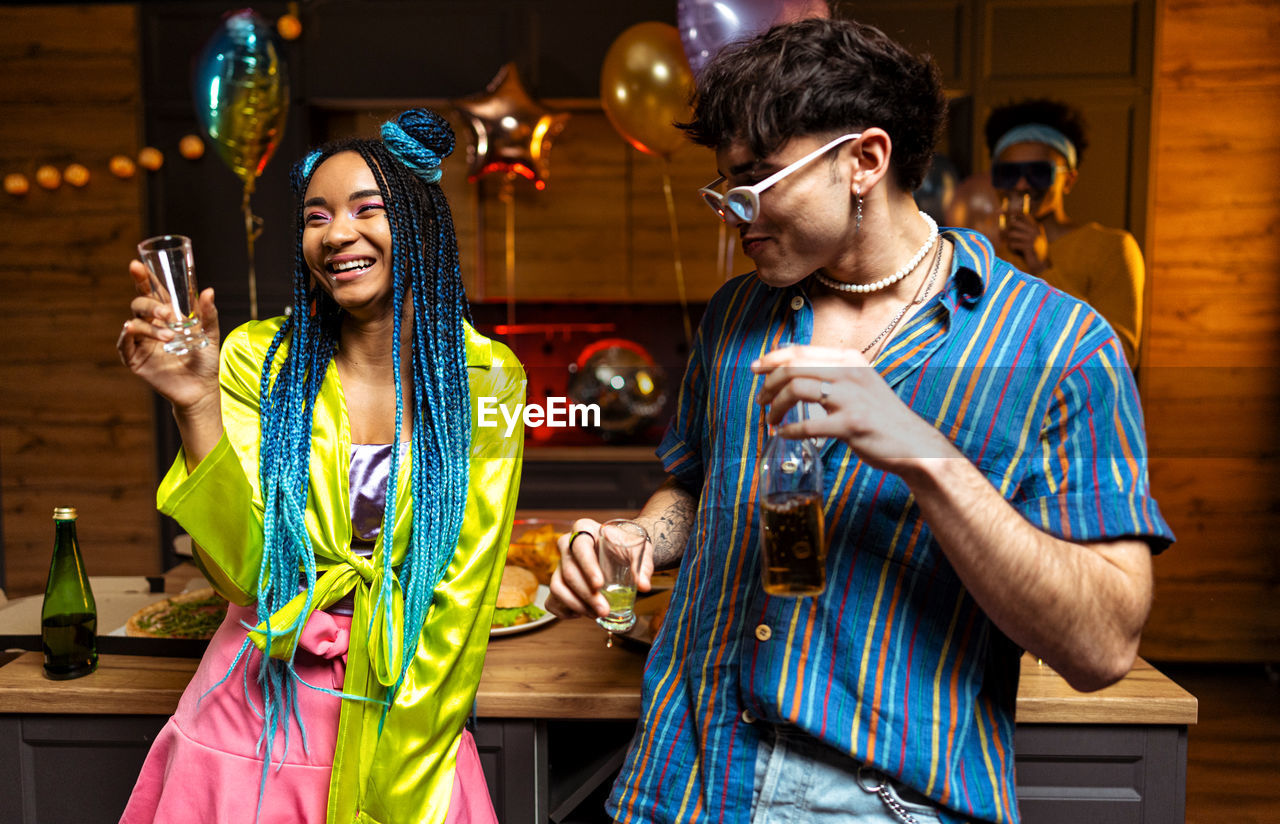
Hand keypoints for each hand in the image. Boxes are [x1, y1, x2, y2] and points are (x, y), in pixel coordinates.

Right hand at [117, 259, 220, 411]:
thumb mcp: (210, 335)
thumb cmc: (205, 361)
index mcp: (166, 316)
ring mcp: (142, 343)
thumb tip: (208, 290)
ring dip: (150, 327)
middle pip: (139, 305)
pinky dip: (127, 336)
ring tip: (170, 337)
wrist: (203, 389)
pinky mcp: (136, 360)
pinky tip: (131, 329)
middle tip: (166, 314)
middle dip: (150, 305)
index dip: (142, 279)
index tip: (136, 265)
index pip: (151, 292)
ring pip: (134, 324)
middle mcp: (151, 326)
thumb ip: (208, 314)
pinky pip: (124, 344)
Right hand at [545, 518, 654, 618]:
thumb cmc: (627, 546)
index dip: (587, 568)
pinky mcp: (558, 582)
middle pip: (568, 572)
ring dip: (576, 605)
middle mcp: (567, 545)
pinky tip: (583, 614)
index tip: (599, 584)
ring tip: (596, 615)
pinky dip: (564, 611)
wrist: (621, 550)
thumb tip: (643, 585)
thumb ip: (642, 566)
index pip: (580, 548)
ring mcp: (559, 565)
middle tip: (604, 610)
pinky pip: (552, 600)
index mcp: (584, 529)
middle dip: (586, 595)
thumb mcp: (638, 549)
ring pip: (557, 587)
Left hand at [751, 345, 954, 474]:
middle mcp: (849, 373)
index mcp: (849, 360)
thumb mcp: (860, 384)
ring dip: (775, 407)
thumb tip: (794, 374)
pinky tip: (784, 435)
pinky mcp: (852, 424)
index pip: (800, 351)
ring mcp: (851, 398)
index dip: (772, 358)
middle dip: (768, 384)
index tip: (755, 369)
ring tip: (771, 420)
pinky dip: (790, 430)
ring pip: (796, 390)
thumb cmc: (881, 417)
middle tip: (760, 401)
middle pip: (792, 368)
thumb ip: (833, 375)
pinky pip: (808, 425)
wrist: (914, 444)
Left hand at [1000, 210, 1049, 274]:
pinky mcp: (1028, 247)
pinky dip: (1010, 247)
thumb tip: (1003, 225)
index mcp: (1034, 225)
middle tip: (1001, 236)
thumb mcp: (1025, 238)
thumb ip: (1017, 230)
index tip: (999, 211)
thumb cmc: (1029, 249)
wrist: (1040, 263)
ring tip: (1008, 244)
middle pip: (1013, 223)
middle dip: (1005, 230)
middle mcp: (1033, 230)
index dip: (1009, 211)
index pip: (1021, 214)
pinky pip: (1012, 244)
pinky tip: (1014, 250)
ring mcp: (1031, 238)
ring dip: (1007, 240)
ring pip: (1011, 234)